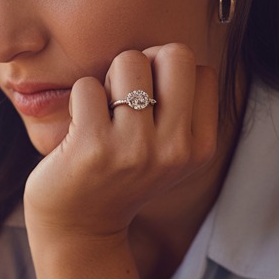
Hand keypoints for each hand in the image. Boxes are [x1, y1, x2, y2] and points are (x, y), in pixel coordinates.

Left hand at [23, 43, 219, 242]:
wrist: (79, 229)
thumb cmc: (119, 175)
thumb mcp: (167, 151)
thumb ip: (180, 106)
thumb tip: (164, 50)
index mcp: (199, 147)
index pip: (200, 69)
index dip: (167, 74)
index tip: (149, 103)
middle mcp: (174, 149)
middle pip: (175, 54)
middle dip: (145, 63)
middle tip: (124, 95)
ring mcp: (134, 148)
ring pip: (129, 61)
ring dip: (108, 79)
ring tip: (102, 113)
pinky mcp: (93, 147)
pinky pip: (87, 85)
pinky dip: (78, 99)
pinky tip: (79, 129)